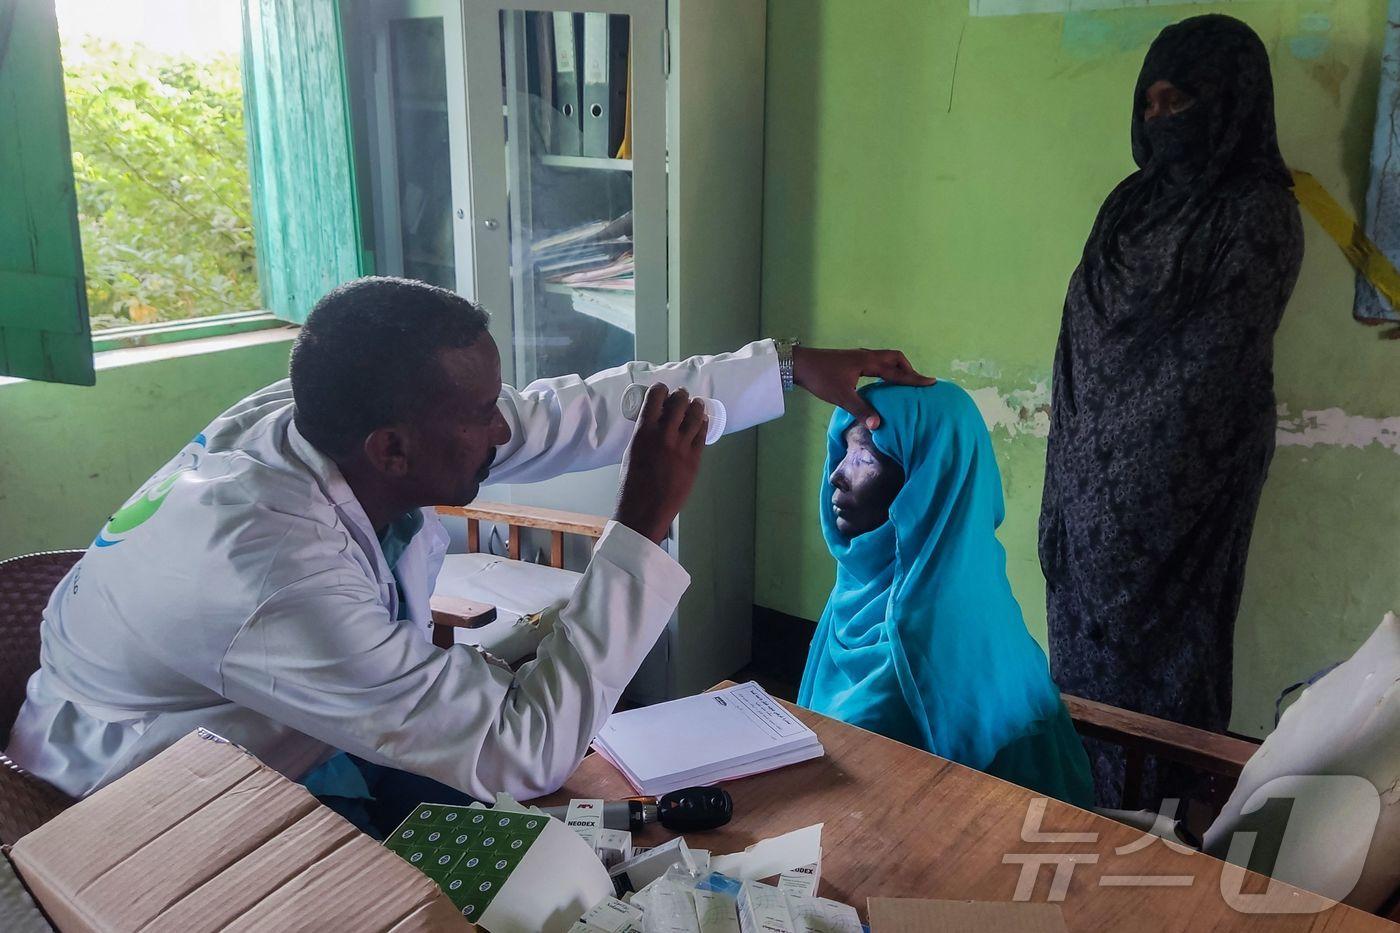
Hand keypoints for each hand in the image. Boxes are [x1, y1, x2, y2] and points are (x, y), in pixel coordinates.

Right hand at [614, 384, 707, 543]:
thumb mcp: (631, 453)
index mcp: (643, 432)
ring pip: (695, 415)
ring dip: (696, 405)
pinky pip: (702, 434)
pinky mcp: (694, 459)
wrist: (645, 510)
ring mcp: (682, 447)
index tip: (662, 390)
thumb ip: (644, 436)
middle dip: (681, 395)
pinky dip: (703, 423)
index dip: (660, 389)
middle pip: (679, 402)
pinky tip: (702, 420)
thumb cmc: (631, 485)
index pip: (655, 397)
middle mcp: (664, 435)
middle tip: (681, 395)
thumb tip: (656, 423)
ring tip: (695, 403)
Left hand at [791, 346, 935, 429]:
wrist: (799, 363)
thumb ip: (861, 410)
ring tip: (904, 383)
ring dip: (897, 369)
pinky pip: (876, 363)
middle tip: (917, 383)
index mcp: (867, 362)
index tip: (931, 382)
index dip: (914, 379)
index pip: (897, 372)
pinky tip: (881, 383)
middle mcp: (866, 356)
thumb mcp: (841, 396)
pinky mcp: (851, 361)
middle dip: (908, 370)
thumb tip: (878, 424)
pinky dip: (885, 370)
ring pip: (885, 359)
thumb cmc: (820, 378)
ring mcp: (858, 357)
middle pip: (895, 358)